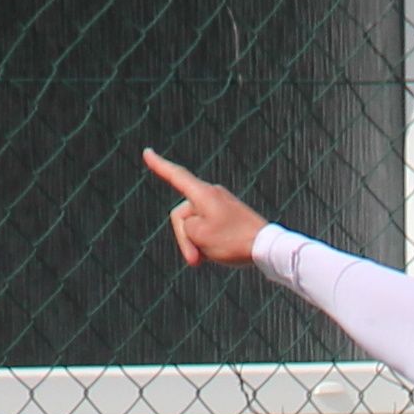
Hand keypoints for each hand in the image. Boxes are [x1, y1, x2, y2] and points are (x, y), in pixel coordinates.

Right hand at [142, 148, 265, 267]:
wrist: (267, 247)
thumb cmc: (232, 240)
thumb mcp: (199, 236)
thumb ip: (185, 228)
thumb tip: (193, 227)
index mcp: (202, 193)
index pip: (175, 175)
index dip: (159, 165)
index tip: (147, 152)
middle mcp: (211, 193)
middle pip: (183, 214)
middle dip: (184, 238)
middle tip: (195, 261)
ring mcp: (221, 204)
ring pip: (196, 225)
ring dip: (197, 244)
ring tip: (210, 258)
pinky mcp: (230, 216)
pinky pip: (209, 228)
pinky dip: (208, 242)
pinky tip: (219, 253)